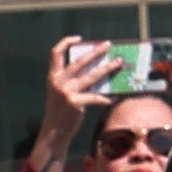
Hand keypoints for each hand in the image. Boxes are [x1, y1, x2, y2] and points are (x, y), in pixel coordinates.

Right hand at [34, 37, 118, 171]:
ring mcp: (66, 91)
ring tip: (118, 63)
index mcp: (53, 76)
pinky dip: (106, 98)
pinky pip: (96, 97)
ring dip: (107, 68)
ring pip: (92, 76)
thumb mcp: (59, 92)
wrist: (54, 132)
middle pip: (79, 61)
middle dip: (95, 51)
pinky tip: (115, 98)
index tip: (79, 38)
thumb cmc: (60, 112)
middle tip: (108, 45)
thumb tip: (94, 69)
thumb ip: (70, 81)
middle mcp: (58, 81)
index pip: (55, 53)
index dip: (66, 42)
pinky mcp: (75, 102)